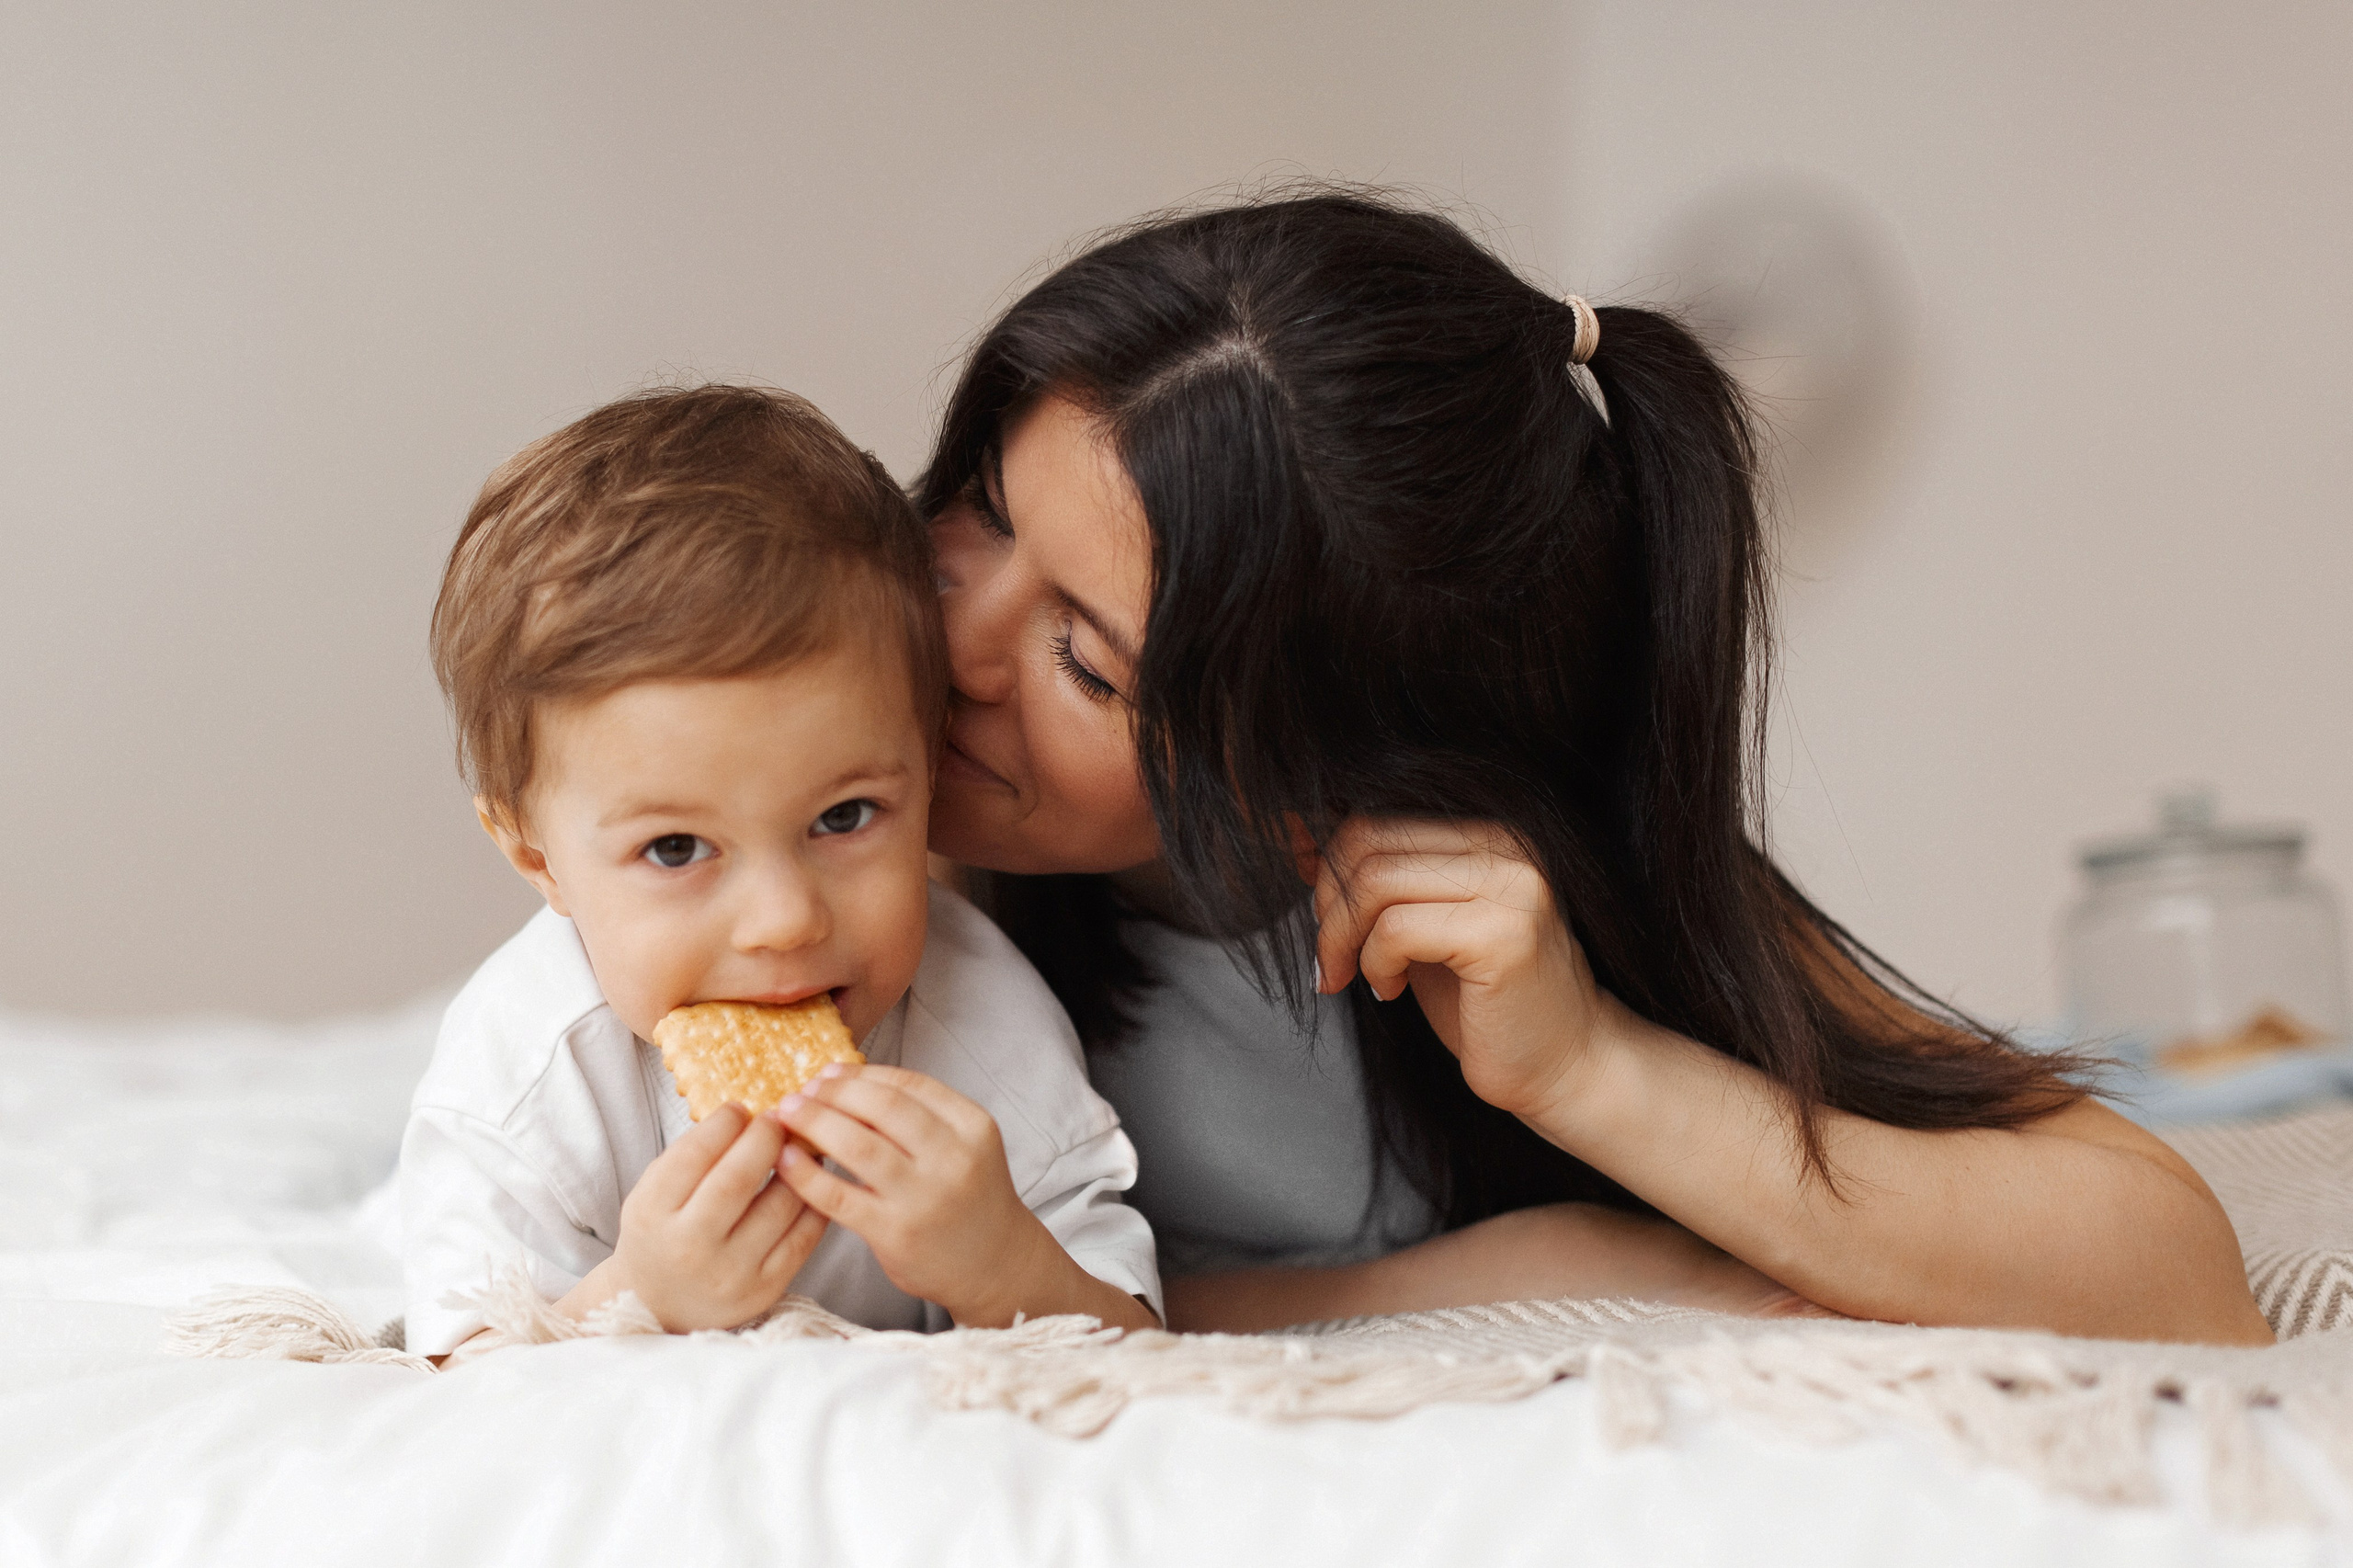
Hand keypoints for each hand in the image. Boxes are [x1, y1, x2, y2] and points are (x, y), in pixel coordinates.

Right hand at [608, 1103, 829, 1330]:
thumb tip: (749, 1114)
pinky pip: (805, 1234)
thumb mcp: (653, 1193)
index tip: (740, 1109)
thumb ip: (691, 1155)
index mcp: (652, 1214)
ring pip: (782, 1203)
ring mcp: (731, 1272)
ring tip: (801, 1145)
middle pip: (739, 1177)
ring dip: (800, 1164)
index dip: (724, 1123)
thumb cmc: (662, 1233)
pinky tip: (812, 1181)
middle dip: (766, 1137)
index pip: (693, 1155)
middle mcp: (689, 1247)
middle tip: (778, 1119)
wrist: (660, 1306)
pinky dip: (814, 1199)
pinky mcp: (766, 1288)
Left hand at [774, 1064, 1048, 1323]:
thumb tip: (841, 1080)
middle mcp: (953, 1158)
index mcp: (972, 1126)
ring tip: (787, 1116)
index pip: (908, 1084)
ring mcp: (924, 1197)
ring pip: (857, 1145)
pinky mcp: (895, 1233)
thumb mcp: (963, 1144)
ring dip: (814, 1123)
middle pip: (881, 1107)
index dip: (860, 1075)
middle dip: (832, 1093)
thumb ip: (918, 1114)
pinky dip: (805, 1174)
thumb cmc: (967, 1196)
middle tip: (800, 1092)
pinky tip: (785, 1160)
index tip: (828, 1074)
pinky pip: (838, 1195)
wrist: (993, 1264)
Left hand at [1312, 817, 1608, 1120]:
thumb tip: (1299, 836)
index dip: (1326, 865)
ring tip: (1358, 976)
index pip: (1376, 816)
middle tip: (1331, 957)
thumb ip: (1376, 882)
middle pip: (1368, 839)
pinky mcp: (1503, 933)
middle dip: (1328, 905)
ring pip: (1374, 881)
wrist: (1566, 1067)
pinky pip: (1395, 929)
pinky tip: (1393, 991)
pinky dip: (1374, 963)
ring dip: (1342, 938)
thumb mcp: (1422, 927)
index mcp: (1490, 832)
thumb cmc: (1488, 1002)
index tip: (1318, 917)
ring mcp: (1511, 884)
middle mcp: (1507, 844)